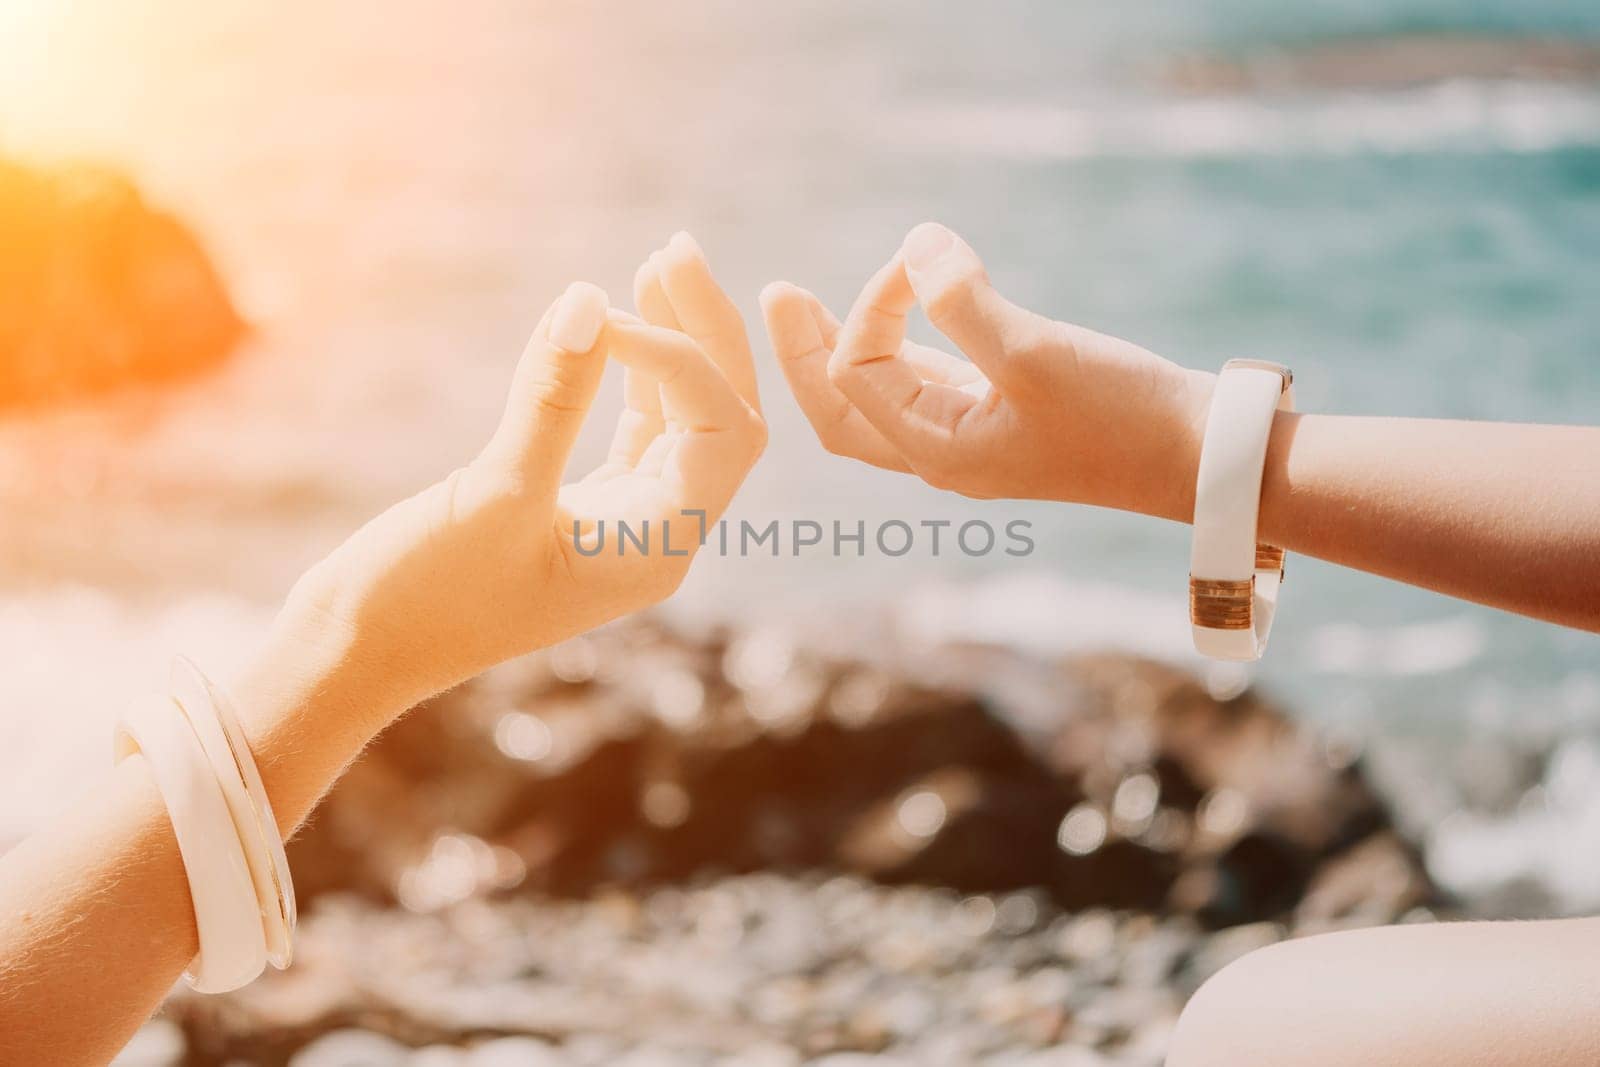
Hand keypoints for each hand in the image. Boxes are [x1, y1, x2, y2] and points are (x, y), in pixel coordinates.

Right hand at [266, 233, 765, 725]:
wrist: (359, 652)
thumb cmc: (425, 595)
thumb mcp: (494, 490)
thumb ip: (551, 396)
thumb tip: (590, 297)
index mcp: (659, 548)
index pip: (723, 434)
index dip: (682, 361)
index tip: (606, 321)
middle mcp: (659, 536)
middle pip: (723, 418)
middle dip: (707, 334)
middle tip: (674, 250)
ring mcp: (625, 520)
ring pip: (680, 418)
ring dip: (673, 342)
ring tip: (657, 262)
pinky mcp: (583, 506)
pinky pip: (633, 430)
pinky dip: (631, 375)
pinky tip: (613, 324)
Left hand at [760, 222, 1211, 520]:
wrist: (1196, 456)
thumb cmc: (1120, 415)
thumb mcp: (1035, 353)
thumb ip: (964, 301)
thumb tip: (915, 244)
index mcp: (935, 451)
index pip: (859, 373)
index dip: (871, 307)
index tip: (920, 262)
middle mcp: (939, 453)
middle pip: (839, 413)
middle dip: (802, 356)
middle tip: (778, 296)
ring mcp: (968, 437)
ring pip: (876, 399)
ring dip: (840, 350)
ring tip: (804, 305)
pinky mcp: (998, 416)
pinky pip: (921, 384)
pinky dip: (894, 348)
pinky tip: (891, 314)